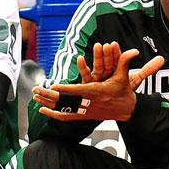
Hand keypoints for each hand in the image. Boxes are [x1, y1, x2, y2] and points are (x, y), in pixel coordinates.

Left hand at [32, 48, 164, 121]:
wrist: (127, 110)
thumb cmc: (123, 91)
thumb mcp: (123, 76)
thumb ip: (123, 62)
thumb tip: (132, 50)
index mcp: (98, 92)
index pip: (79, 90)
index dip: (66, 90)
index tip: (54, 87)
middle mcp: (90, 103)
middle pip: (67, 101)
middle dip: (50, 96)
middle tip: (37, 90)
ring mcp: (86, 111)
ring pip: (64, 109)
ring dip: (49, 103)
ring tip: (36, 98)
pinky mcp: (85, 116)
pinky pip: (67, 117)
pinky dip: (55, 115)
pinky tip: (44, 110)